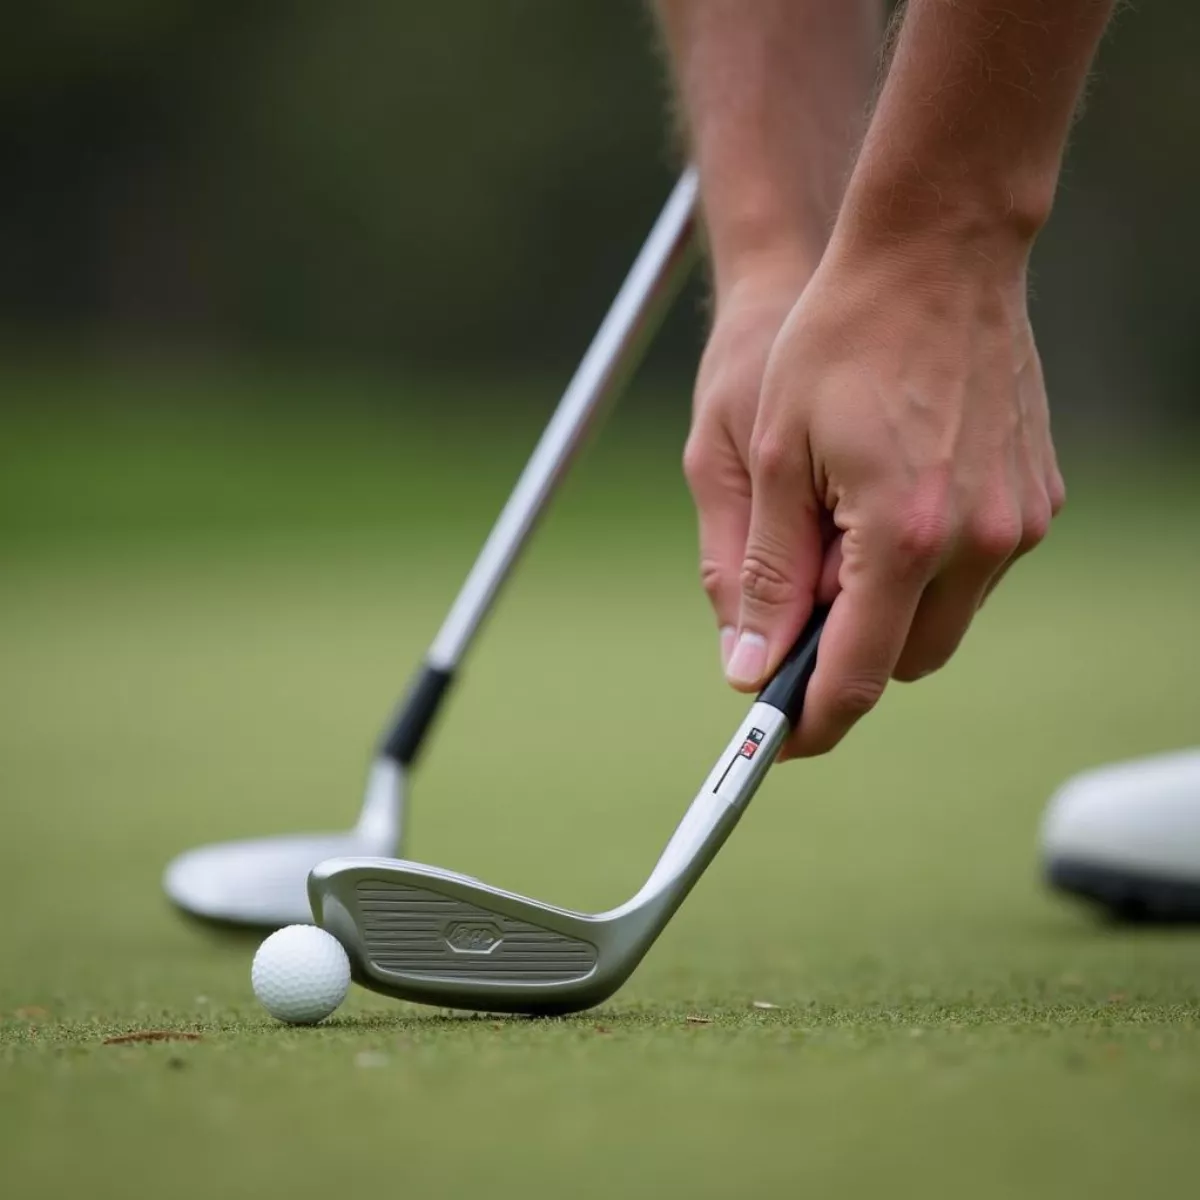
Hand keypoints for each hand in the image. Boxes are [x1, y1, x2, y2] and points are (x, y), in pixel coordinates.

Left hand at [689, 235, 1064, 758]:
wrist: (933, 252)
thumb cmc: (834, 341)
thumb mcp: (770, 458)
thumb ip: (761, 574)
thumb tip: (747, 671)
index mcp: (904, 535)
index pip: (854, 674)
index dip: (809, 720)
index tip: (776, 741)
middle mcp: (980, 540)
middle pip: (902, 659)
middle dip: (843, 649)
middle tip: (793, 591)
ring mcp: (1019, 520)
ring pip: (940, 618)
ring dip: (884, 603)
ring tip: (838, 518)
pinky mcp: (1036, 498)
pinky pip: (973, 571)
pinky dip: (923, 564)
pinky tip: (888, 492)